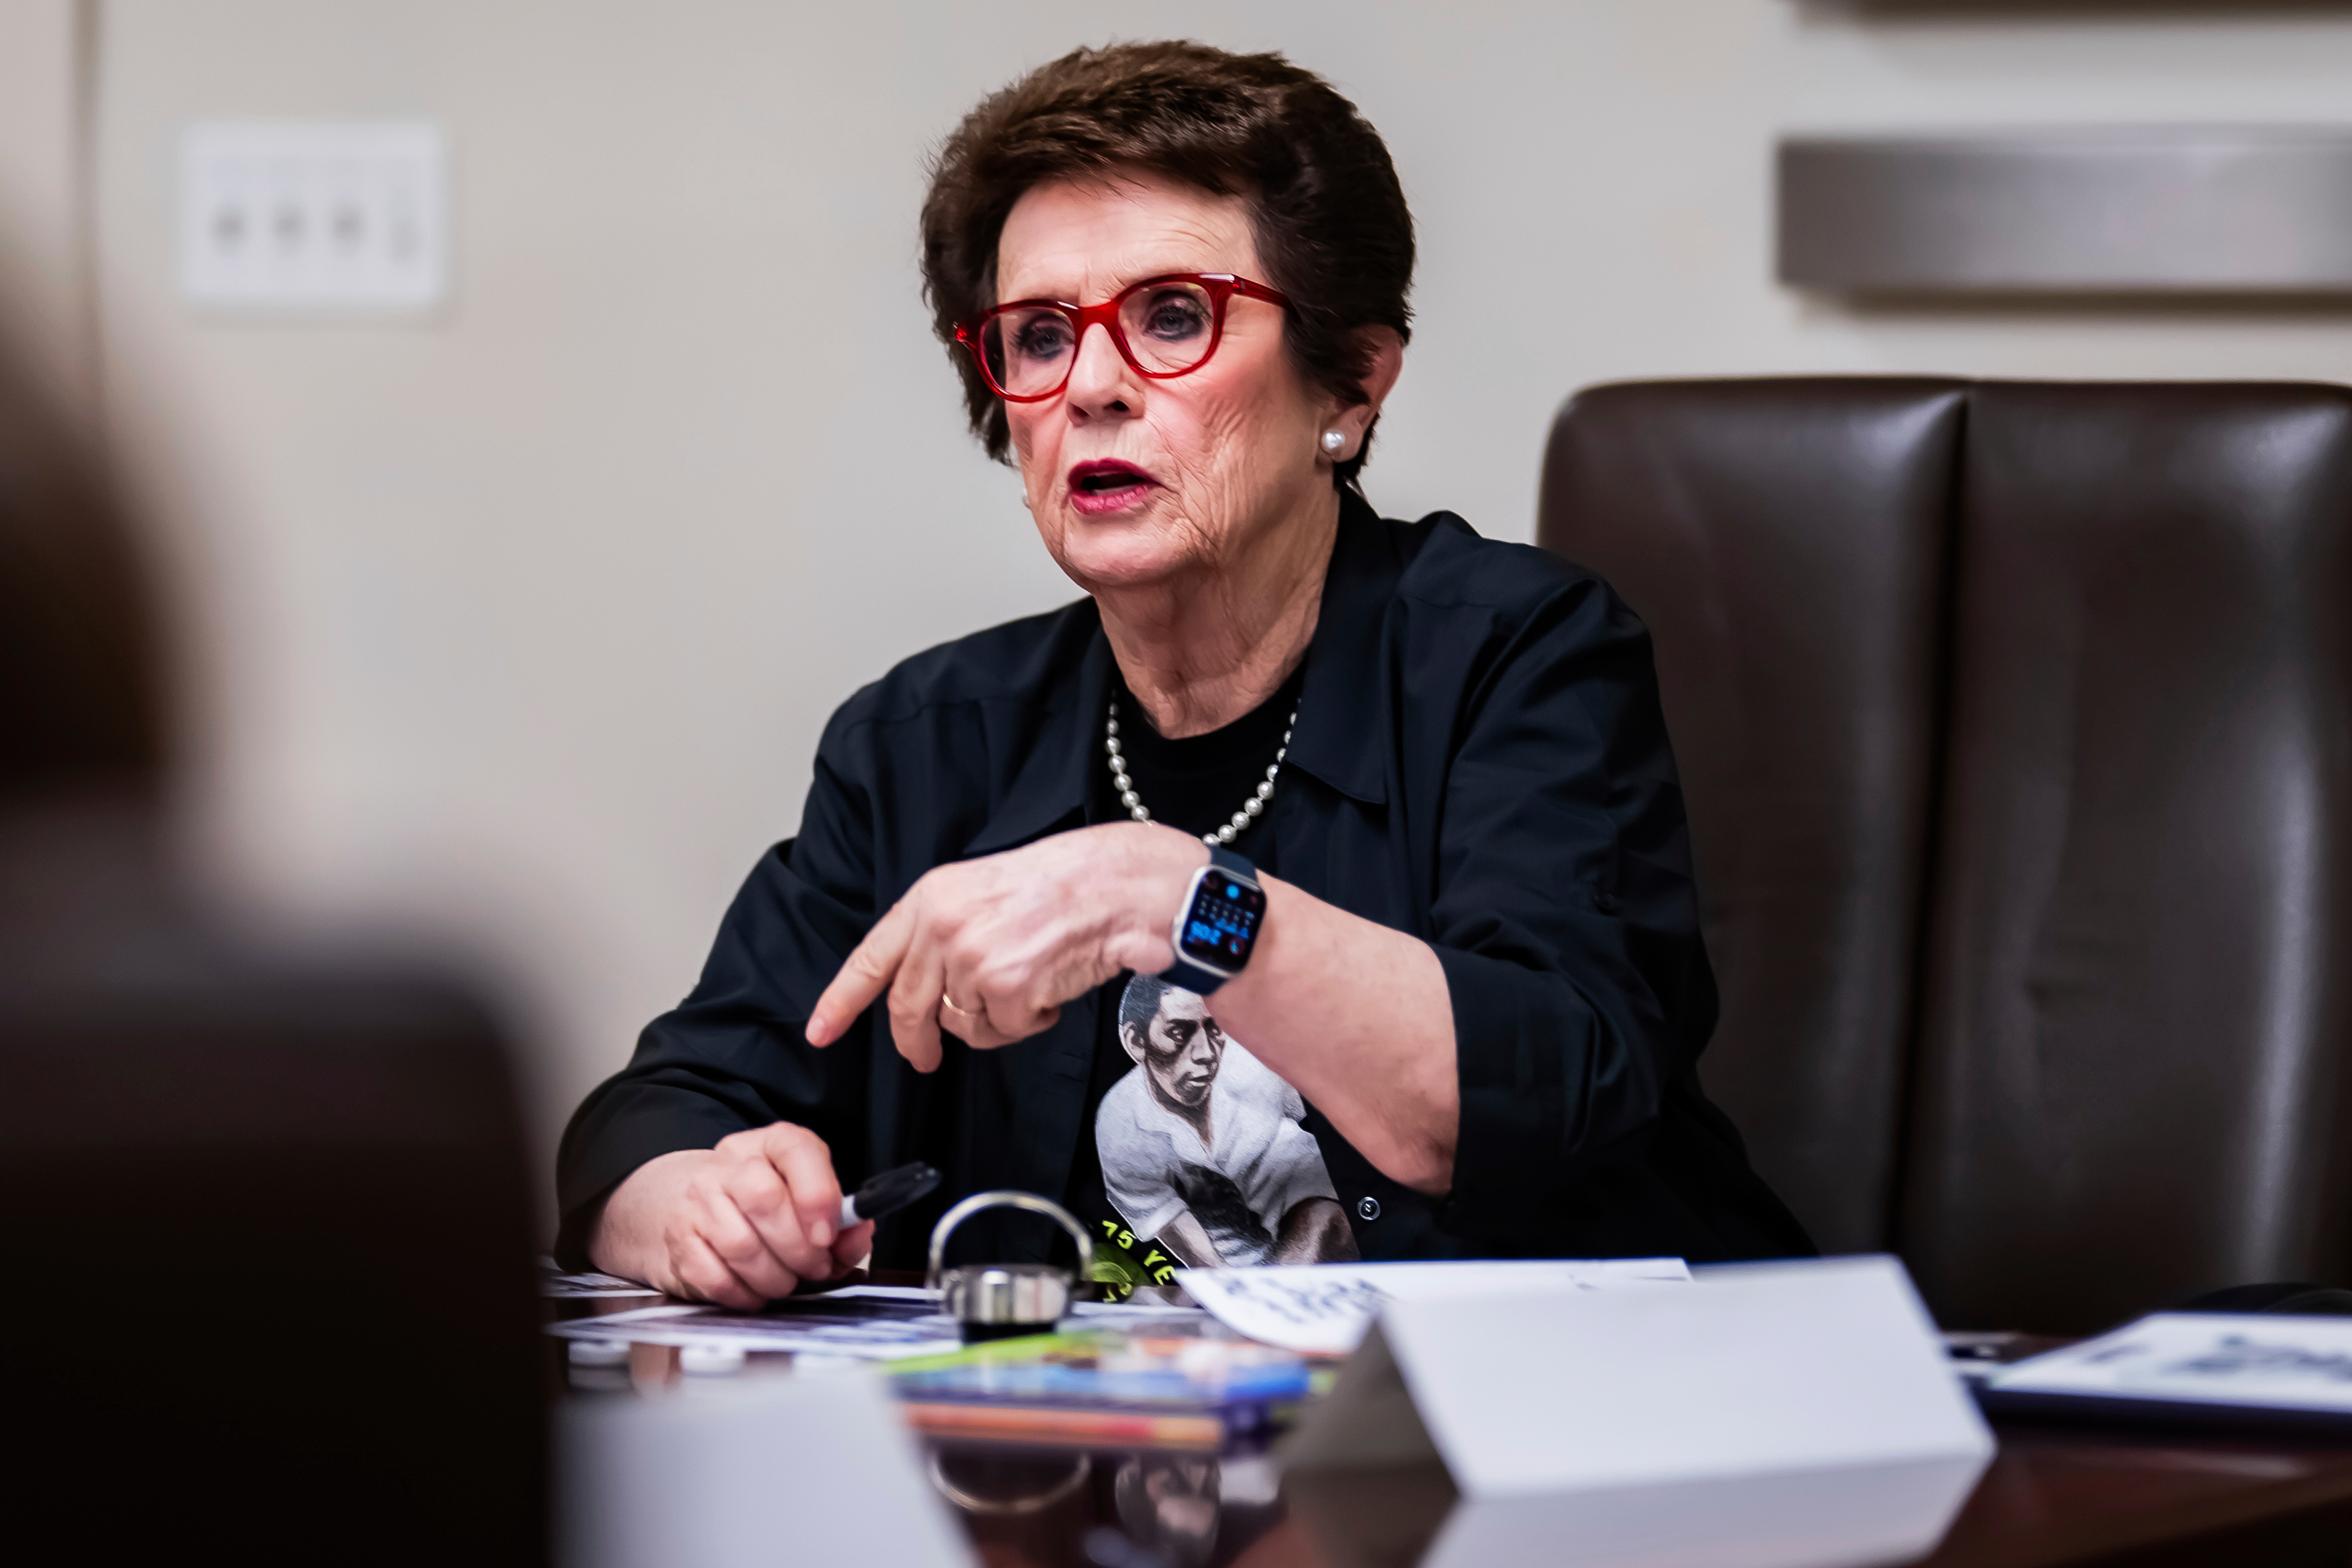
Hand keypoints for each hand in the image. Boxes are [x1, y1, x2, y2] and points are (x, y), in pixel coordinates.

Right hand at [588, 1123, 874, 1308]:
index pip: (796, 1150)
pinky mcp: (680, 1238)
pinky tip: (756, 1292)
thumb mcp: (812, 1203)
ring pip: (740, 1244)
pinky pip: (714, 1276)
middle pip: (765, 1200)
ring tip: (787, 1282)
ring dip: (774, 1277)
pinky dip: (744, 1295)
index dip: (817, 1195)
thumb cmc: (768, 1209)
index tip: (828, 1235)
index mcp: (772, 1145)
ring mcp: (699, 1198)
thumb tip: (858, 1233)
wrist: (698, 1208)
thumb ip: (844, 1223)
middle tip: (814, 1268)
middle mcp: (731, 1163)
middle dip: (799, 1249)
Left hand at [806, 822, 1205, 1071]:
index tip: (819, 1032)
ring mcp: (970, 960)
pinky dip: (1030, 1022)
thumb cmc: (1060, 885)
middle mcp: (940, 928)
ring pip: (962, 1025)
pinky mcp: (1005, 988)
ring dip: (995, 1021)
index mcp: (929, 899)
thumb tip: (923, 989)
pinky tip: (1050, 991)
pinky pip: (1004, 1031)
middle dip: (916, 1042)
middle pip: (907, 1008)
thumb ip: (940, 933)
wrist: (1114, 883)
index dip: (839, 1001)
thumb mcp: (979, 891)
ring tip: (1030, 987)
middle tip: (927, 1058)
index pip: (869, 960)